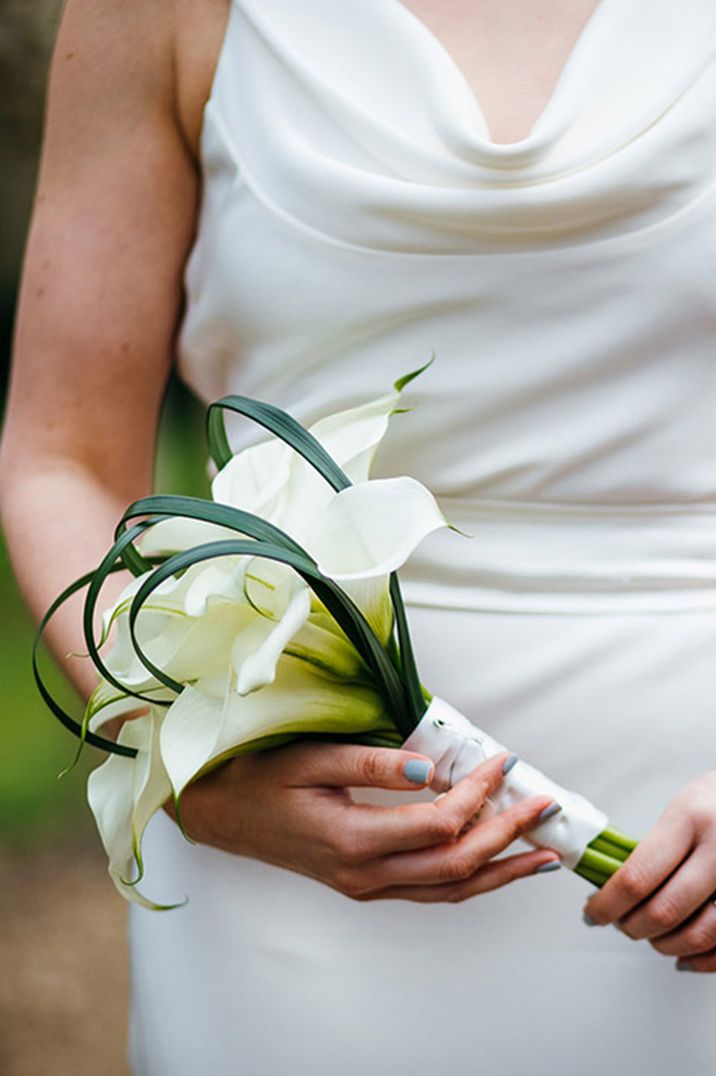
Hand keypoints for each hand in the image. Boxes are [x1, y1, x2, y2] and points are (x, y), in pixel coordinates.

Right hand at [167, 742, 560, 902]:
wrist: (224, 814)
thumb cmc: (262, 780)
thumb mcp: (311, 758)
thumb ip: (371, 762)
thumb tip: (430, 767)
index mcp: (352, 840)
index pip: (438, 824)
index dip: (478, 793)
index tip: (501, 761)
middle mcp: (366, 875)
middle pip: (455, 865)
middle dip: (507, 835)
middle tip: (544, 805)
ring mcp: (368, 887)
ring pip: (450, 890)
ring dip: (500, 870)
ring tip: (543, 853)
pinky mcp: (368, 886)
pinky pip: (431, 892)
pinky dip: (471, 880)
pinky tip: (495, 866)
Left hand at [583, 769, 715, 971]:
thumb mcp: (685, 807)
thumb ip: (656, 845)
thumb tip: (612, 882)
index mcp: (689, 819)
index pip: (637, 876)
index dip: (607, 904)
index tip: (592, 912)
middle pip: (663, 911)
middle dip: (631, 926)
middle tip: (618, 923)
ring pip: (697, 935)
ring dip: (663, 945)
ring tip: (649, 936)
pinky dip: (701, 960)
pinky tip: (683, 956)